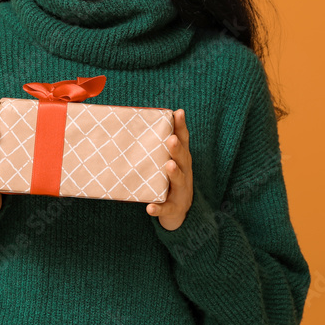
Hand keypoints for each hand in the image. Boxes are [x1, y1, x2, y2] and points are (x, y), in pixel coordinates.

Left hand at [146, 109, 192, 230]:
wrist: (179, 212)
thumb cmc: (169, 181)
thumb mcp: (168, 162)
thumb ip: (158, 147)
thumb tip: (140, 123)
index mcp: (182, 160)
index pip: (183, 141)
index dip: (182, 127)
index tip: (179, 112)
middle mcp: (184, 173)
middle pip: (183, 159)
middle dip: (177, 149)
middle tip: (171, 139)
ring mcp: (180, 191)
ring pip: (179, 181)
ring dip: (174, 173)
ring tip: (169, 165)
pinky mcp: (173, 208)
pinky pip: (166, 208)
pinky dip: (159, 209)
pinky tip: (150, 208)